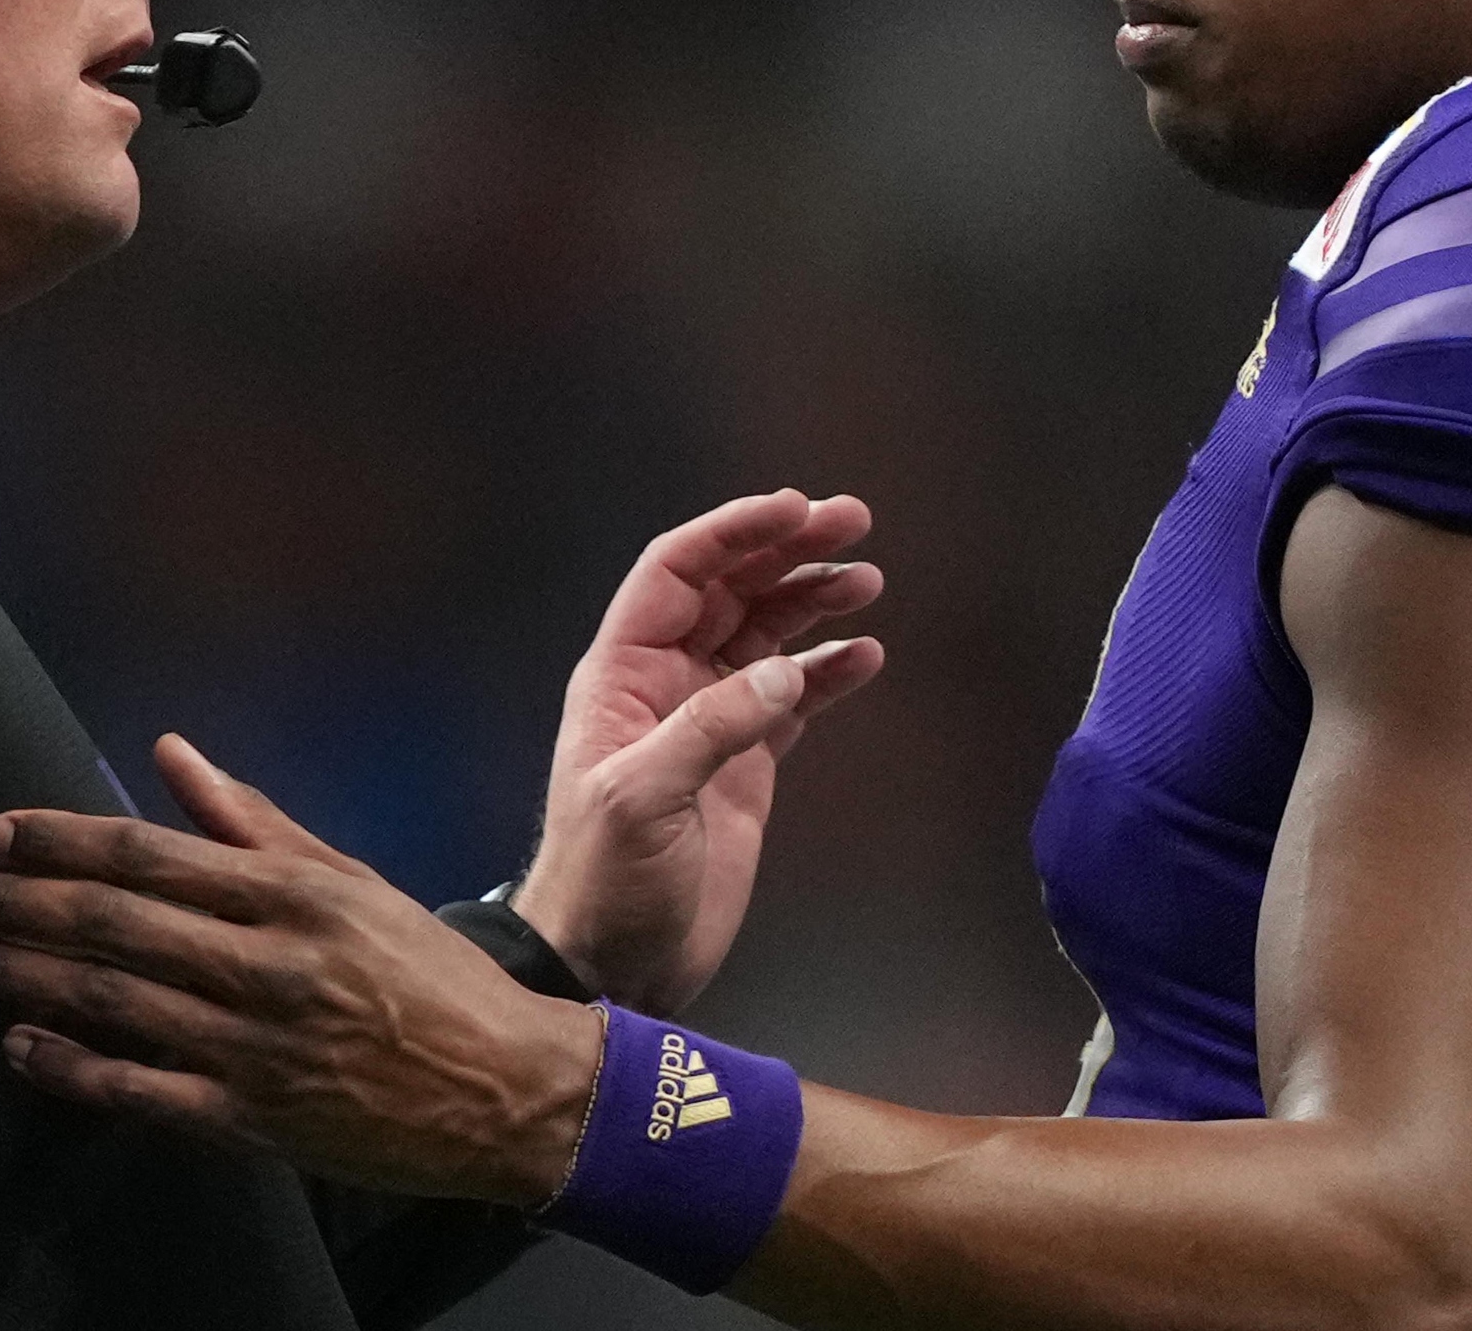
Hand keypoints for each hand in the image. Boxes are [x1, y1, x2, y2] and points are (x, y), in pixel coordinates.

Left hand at [0, 736, 603, 1205]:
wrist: (507, 1090)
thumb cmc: (427, 976)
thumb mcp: (352, 881)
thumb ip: (253, 821)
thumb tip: (169, 754)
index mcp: (294, 894)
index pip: (150, 854)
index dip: (62, 841)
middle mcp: (268, 965)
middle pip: (115, 924)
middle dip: (21, 905)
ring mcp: (255, 1048)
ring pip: (113, 1002)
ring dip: (27, 976)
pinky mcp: (250, 1121)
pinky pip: (137, 1090)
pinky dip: (70, 1066)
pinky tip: (21, 1043)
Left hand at [511, 490, 886, 1011]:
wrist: (612, 964)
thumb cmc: (603, 880)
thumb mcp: (641, 799)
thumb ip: (709, 728)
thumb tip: (783, 672)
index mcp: (623, 674)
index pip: (677, 573)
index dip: (733, 533)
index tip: (795, 508)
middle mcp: (666, 683)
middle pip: (730, 590)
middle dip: (788, 549)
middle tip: (853, 522)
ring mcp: (709, 721)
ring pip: (767, 636)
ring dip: (814, 601)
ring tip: (868, 580)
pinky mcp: (745, 766)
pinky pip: (793, 699)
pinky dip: (829, 672)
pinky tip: (866, 655)